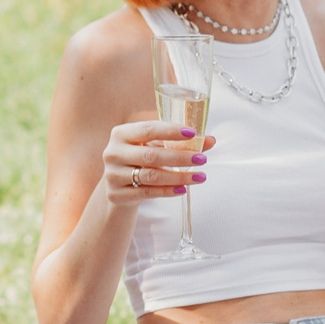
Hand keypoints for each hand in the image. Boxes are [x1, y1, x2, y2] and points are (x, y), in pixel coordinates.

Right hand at [99, 120, 214, 212]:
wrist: (117, 185)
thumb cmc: (139, 160)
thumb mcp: (154, 146)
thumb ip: (179, 142)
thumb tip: (210, 140)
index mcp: (121, 134)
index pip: (148, 129)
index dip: (171, 131)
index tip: (193, 133)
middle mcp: (113, 153)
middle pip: (151, 155)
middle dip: (180, 157)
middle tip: (202, 158)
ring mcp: (113, 175)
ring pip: (151, 176)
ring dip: (179, 176)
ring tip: (200, 176)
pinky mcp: (117, 194)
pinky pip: (148, 193)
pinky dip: (168, 191)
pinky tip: (183, 189)